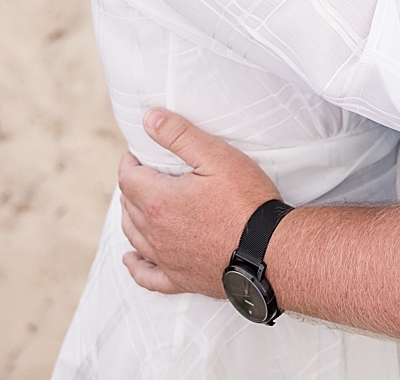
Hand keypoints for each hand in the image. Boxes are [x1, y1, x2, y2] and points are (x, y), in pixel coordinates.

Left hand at [117, 109, 277, 298]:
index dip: (129, 161)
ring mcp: (167, 259)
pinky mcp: (182, 280)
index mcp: (158, 201)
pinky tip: (131, 259)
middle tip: (145, 172)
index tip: (139, 153)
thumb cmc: (247, 203)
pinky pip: (149, 277)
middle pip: (128, 205)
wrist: (272, 252)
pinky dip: (136, 266)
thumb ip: (179, 135)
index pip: (127, 177)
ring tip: (137, 203)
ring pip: (134, 236)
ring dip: (131, 216)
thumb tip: (149, 119)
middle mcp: (156, 233)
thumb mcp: (216, 156)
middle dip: (132, 185)